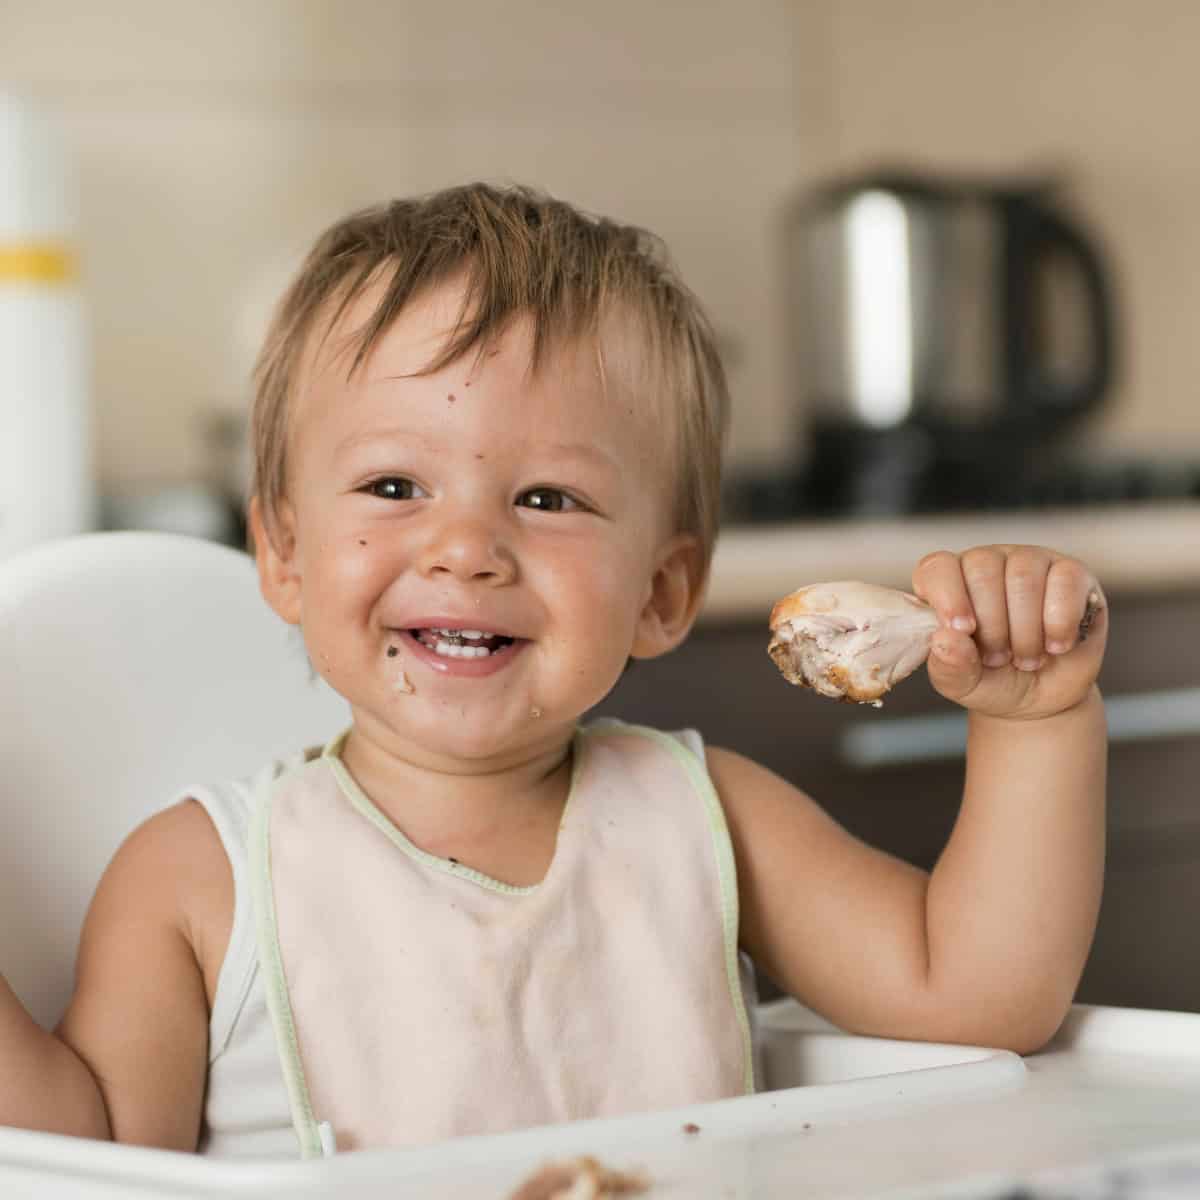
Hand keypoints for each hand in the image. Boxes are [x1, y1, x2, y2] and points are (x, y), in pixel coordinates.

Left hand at [912, 545, 1106, 719]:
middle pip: (982, 570)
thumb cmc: (993, 681)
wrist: (1043, 699)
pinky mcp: (1072, 574)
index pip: (937, 567)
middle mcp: (987, 563)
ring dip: (1026, 630)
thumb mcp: (962, 684)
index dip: (947, 596)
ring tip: (1027, 658)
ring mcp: (1030, 562)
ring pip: (1023, 576)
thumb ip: (948, 665)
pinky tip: (1057, 645)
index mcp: (949, 583)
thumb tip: (944, 639)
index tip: (962, 630)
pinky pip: (1066, 580)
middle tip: (999, 658)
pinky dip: (1060, 622)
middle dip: (992, 626)